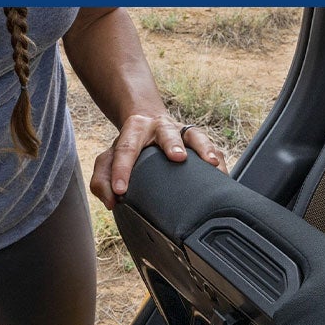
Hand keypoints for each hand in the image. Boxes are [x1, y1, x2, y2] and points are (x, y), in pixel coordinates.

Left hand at [90, 112, 226, 208]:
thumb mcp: (108, 159)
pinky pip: (213, 147)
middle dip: (172, 144)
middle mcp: (160, 127)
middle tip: (178, 157)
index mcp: (135, 130)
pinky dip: (219, 160)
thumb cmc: (128, 147)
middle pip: (167, 133)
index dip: (122, 169)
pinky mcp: (198, 141)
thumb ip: (101, 180)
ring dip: (204, 148)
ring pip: (195, 135)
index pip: (126, 149)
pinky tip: (224, 176)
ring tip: (212, 163)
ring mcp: (182, 132)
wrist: (146, 122)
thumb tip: (111, 201)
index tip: (121, 191)